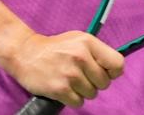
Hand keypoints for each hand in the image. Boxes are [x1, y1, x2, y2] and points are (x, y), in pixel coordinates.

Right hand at [0, 30, 124, 107]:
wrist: (26, 53)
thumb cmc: (55, 48)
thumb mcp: (79, 39)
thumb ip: (97, 52)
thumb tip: (115, 69)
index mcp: (88, 43)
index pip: (117, 63)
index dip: (113, 72)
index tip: (105, 72)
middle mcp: (81, 57)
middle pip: (104, 83)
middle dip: (96, 83)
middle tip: (83, 77)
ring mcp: (70, 74)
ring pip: (92, 94)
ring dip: (83, 91)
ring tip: (71, 81)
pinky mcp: (59, 89)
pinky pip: (78, 102)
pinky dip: (73, 99)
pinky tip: (65, 89)